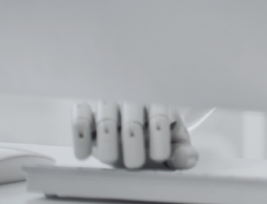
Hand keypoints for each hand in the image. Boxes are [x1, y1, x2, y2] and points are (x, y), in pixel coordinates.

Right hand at [72, 102, 197, 169]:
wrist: (135, 143)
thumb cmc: (157, 143)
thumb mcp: (174, 148)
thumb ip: (183, 153)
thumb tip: (187, 158)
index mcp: (160, 105)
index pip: (161, 114)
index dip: (160, 136)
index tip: (160, 157)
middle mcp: (135, 102)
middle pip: (132, 115)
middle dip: (133, 141)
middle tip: (135, 164)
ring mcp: (111, 107)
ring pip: (106, 114)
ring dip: (107, 138)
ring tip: (110, 159)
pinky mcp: (89, 114)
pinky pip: (80, 116)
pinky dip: (80, 134)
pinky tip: (84, 154)